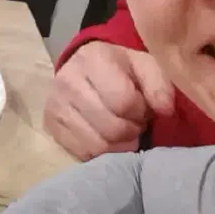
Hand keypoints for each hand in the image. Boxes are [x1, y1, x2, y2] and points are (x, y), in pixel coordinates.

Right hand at [44, 42, 176, 160]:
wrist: (85, 65)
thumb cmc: (121, 68)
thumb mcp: (145, 66)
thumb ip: (159, 85)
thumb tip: (165, 111)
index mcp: (93, 60)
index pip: (124, 103)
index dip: (141, 111)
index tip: (141, 107)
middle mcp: (67, 80)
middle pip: (112, 129)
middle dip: (131, 130)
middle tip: (132, 122)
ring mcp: (55, 103)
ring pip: (97, 145)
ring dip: (117, 144)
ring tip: (119, 129)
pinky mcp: (50, 122)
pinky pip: (81, 153)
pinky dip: (100, 151)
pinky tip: (104, 136)